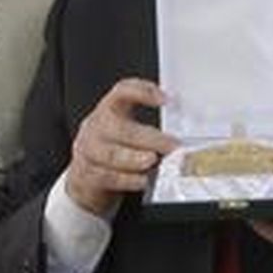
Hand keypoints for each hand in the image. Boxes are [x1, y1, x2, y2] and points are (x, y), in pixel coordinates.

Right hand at [66, 78, 177, 215]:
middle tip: (171, 145)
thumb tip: (186, 138)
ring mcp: (89, 150)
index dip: (142, 91)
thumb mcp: (128, 133)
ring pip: (111, 154)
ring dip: (135, 158)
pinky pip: (107, 176)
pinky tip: (142, 180)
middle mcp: (97, 127)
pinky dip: (127, 179)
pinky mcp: (87, 174)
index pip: (122, 91)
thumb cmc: (115, 150)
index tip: (166, 99)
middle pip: (121, 128)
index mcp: (110, 110)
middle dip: (149, 138)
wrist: (86, 178)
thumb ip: (150, 131)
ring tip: (153, 161)